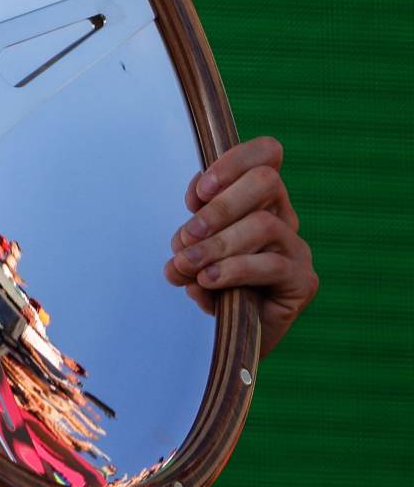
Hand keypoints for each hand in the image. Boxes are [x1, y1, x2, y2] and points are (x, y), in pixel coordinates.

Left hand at [163, 137, 315, 357]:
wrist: (237, 333)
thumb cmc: (215, 284)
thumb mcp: (193, 251)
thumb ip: (189, 236)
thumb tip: (183, 241)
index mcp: (259, 198)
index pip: (267, 154)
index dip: (233, 161)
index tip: (198, 193)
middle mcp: (283, 216)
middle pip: (266, 181)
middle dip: (219, 206)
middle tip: (185, 236)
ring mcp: (297, 248)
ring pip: (264, 225)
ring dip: (217, 244)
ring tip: (187, 265)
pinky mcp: (303, 281)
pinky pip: (271, 265)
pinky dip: (232, 270)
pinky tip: (207, 282)